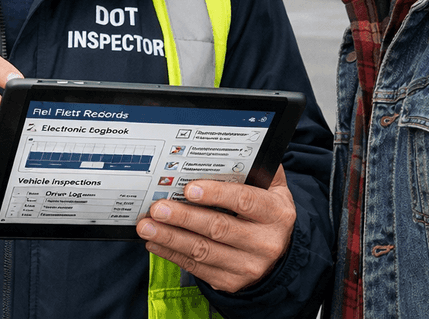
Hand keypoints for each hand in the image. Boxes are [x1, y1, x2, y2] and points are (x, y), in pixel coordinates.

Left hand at [136, 165, 295, 291]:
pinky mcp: (231, 281)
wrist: (280, 253)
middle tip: (158, 208)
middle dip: (184, 217)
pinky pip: (197, 268)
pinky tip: (156, 243)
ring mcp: (248, 266)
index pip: (244, 201)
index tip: (189, 189)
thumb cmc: (267, 210)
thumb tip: (229, 147)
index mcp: (276, 213)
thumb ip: (256, 167)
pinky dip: (173, 254)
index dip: (216, 194)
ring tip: (148, 226)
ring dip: (171, 238)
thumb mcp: (272, 187)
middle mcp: (265, 242)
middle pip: (218, 228)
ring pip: (203, 251)